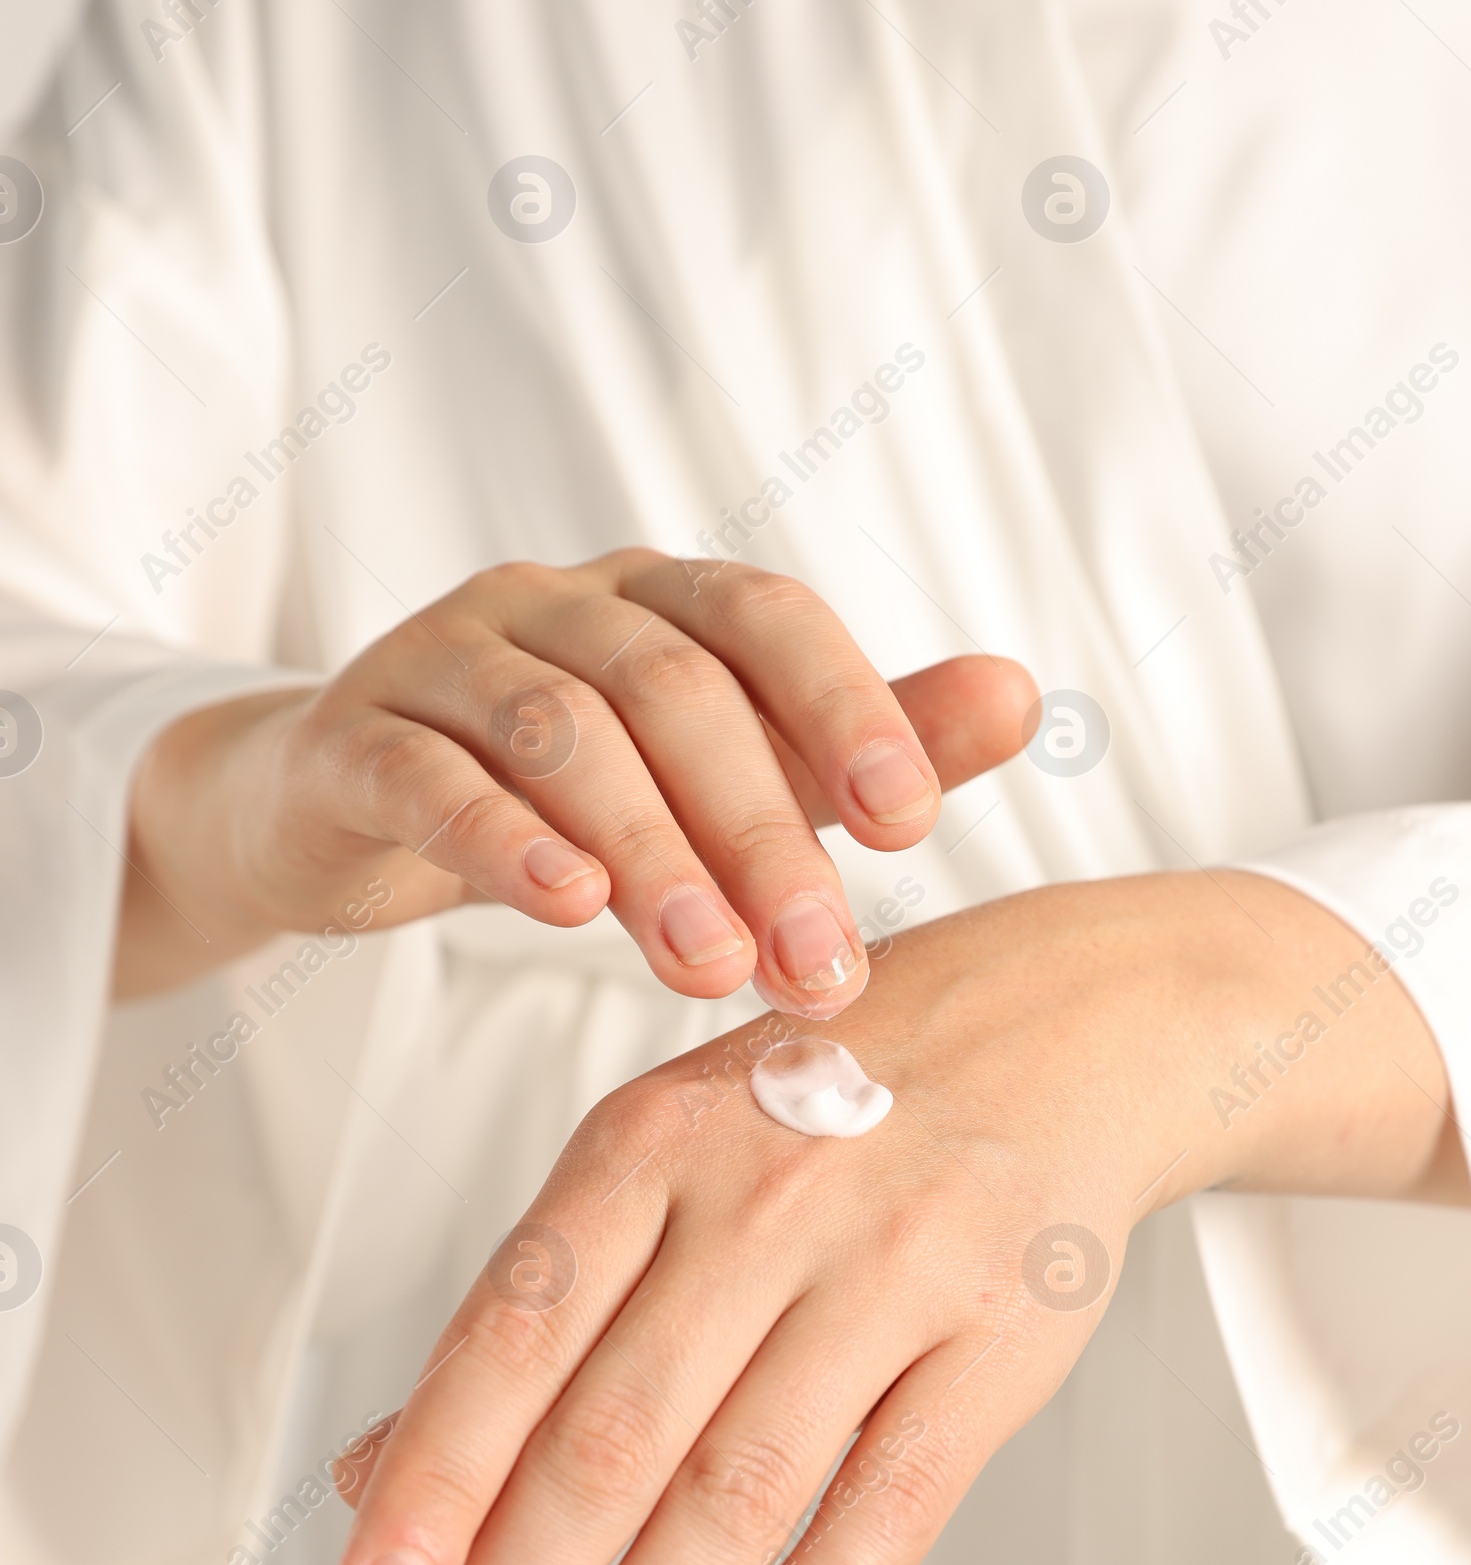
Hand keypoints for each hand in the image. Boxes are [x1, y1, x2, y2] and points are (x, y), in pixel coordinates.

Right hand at [118, 547, 1035, 1004]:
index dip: (847, 707)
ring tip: (711, 965)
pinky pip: (430, 776)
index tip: (918, 823)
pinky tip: (564, 908)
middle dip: (758, 831)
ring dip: (647, 852)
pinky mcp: (357, 740)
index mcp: (660, 598)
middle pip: (671, 691)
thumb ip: (857, 740)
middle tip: (819, 964)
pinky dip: (500, 839)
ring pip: (557, 733)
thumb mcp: (729, 764)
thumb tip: (1024, 698)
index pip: (768, 621)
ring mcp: (444, 659)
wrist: (352, 802)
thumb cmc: (575, 786)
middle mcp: (554, 604)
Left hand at [329, 870, 1466, 1564]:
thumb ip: (530, 1316)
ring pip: (733, 1500)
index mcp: (646, 1148)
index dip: (430, 1497)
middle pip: (606, 1447)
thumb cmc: (832, 1106)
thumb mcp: (659, 1158)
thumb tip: (379, 1478)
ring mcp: (888, 1272)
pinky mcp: (998, 1345)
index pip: (507, 1345)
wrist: (1062, 1030)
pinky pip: (888, 1508)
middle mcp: (759, 1203)